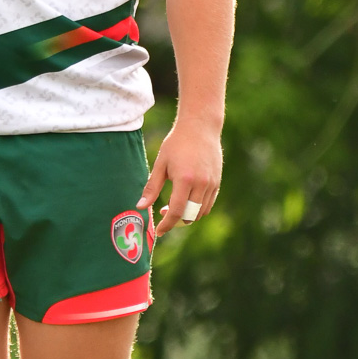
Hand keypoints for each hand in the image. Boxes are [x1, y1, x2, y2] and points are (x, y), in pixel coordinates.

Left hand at [137, 115, 222, 236]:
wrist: (200, 127)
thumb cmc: (177, 143)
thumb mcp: (160, 163)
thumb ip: (151, 187)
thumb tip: (140, 207)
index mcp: (185, 179)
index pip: (176, 211)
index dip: (166, 225)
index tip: (159, 231)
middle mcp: (201, 184)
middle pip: (190, 216)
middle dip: (176, 221)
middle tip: (163, 215)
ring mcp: (212, 183)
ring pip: (200, 212)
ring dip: (187, 215)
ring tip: (174, 205)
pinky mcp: (217, 182)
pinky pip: (208, 204)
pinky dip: (197, 208)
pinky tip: (186, 199)